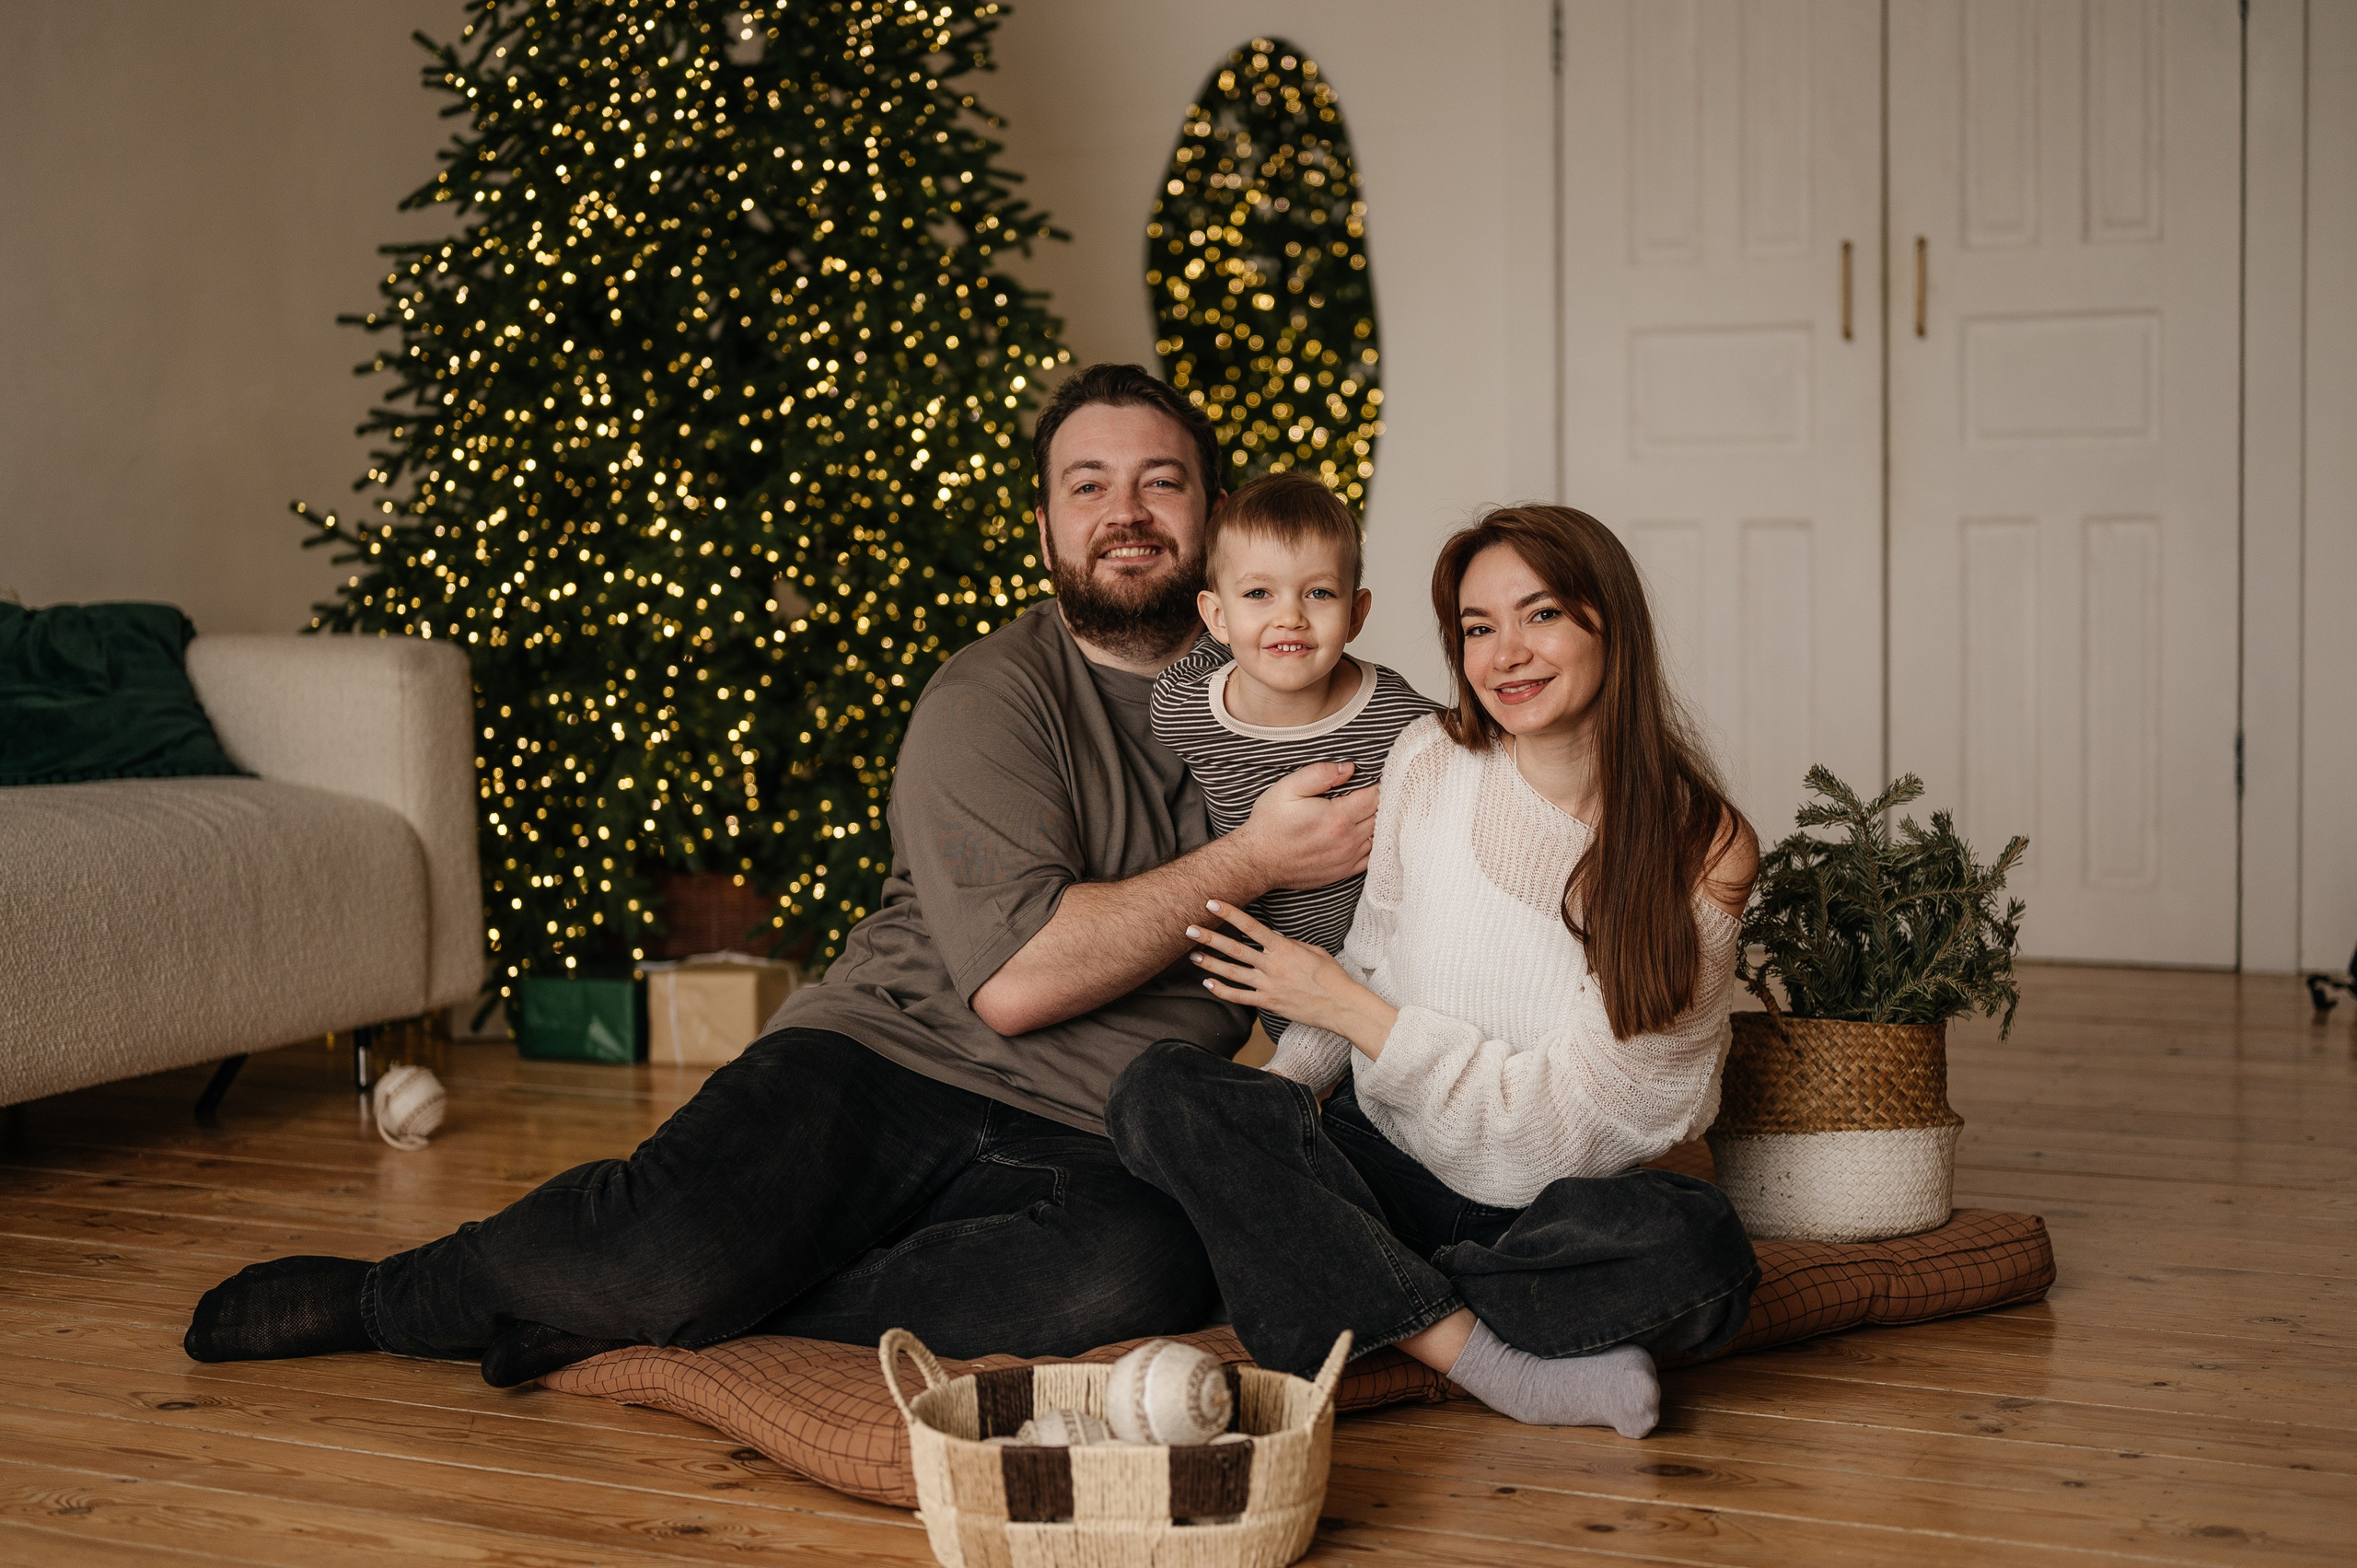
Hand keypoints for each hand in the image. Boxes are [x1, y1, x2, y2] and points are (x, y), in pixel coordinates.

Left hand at [1187, 901, 1398, 1054]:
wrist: (1340, 1005)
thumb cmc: (1330, 976)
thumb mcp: (1312, 950)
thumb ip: (1289, 944)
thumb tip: (1273, 939)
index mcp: (1283, 948)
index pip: (1251, 926)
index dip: (1230, 914)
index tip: (1212, 903)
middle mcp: (1272, 965)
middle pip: (1234, 949)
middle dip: (1210, 938)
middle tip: (1189, 929)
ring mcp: (1268, 985)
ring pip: (1232, 973)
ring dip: (1211, 964)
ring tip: (1193, 956)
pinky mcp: (1268, 1002)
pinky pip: (1240, 997)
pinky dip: (1223, 990)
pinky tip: (1209, 983)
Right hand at [1228, 762, 1377, 893]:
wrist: (1257, 860)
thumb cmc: (1270, 823)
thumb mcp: (1288, 788)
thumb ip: (1320, 774)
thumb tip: (1349, 768)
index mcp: (1337, 817)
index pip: (1375, 796)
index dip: (1379, 784)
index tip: (1376, 776)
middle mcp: (1347, 841)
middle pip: (1380, 816)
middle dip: (1380, 801)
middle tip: (1374, 790)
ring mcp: (1347, 859)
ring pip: (1378, 836)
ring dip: (1378, 821)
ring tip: (1370, 809)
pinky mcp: (1343, 871)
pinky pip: (1371, 856)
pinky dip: (1373, 843)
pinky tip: (1365, 833)